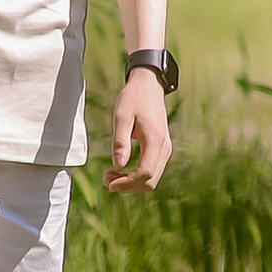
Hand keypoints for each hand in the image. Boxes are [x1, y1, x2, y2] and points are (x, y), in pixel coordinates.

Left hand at [106, 66, 173, 192]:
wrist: (149, 86)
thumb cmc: (134, 98)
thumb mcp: (122, 116)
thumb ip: (120, 141)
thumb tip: (118, 165)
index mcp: (156, 140)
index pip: (145, 173)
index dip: (127, 183)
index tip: (109, 183)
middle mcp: (164, 148)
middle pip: (150, 181)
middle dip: (128, 186)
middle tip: (106, 179)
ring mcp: (165, 149)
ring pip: (152, 179)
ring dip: (132, 182)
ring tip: (110, 175)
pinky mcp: (161, 149)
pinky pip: (152, 170)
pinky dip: (137, 175)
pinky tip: (121, 169)